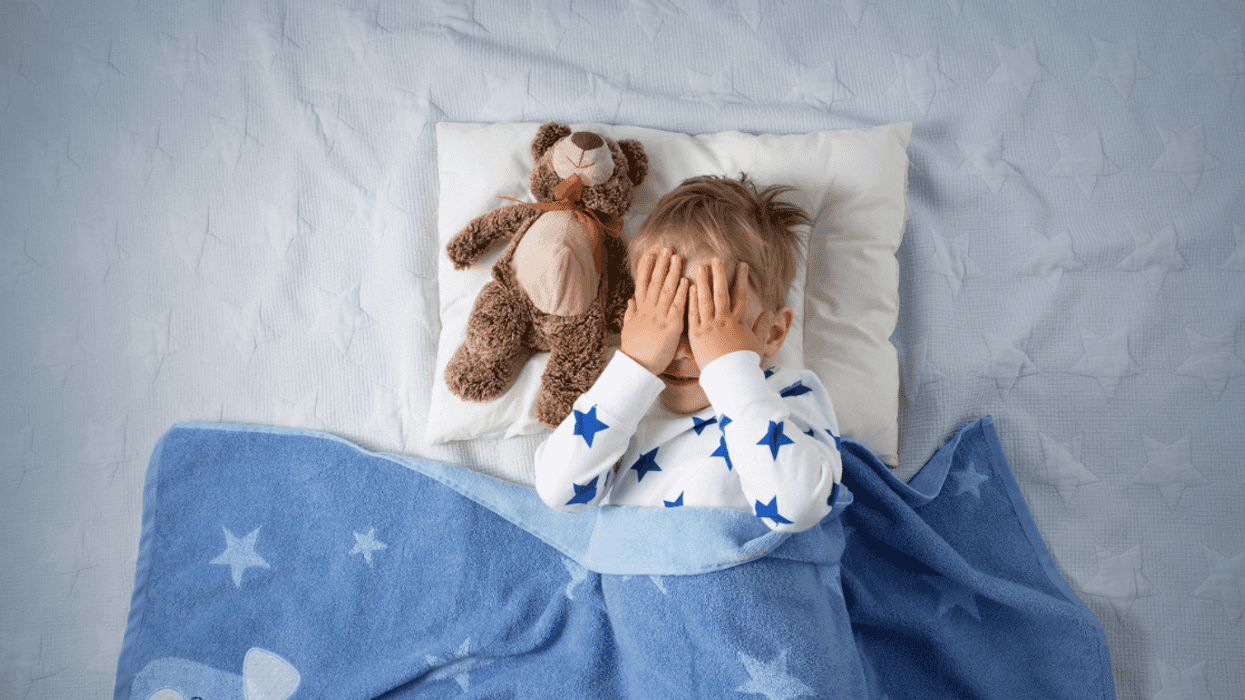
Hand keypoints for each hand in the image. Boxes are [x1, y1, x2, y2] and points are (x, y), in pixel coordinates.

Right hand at [621, 247, 689, 374]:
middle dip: (660, 264)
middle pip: (654, 282)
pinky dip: (681, 293)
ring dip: (672, 272)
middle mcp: (649, 310)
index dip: (645, 268)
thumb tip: (630, 301)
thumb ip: (631, 313)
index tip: (649, 254)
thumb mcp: (629, 329)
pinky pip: (677, 306)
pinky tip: (686, 280)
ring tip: (676, 257)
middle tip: (666, 248)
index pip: (642, 284)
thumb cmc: (635, 351)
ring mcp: (659, 317)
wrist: (638, 367)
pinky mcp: (671, 326)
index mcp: (640, 310)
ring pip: (666, 290)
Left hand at [688, 258, 767, 367]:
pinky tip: (689, 287)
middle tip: (716, 259)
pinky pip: (693, 313)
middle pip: (721, 292)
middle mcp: (723, 320)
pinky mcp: (697, 334)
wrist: (731, 377)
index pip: (740, 296)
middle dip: (719, 274)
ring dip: (703, 282)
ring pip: (705, 299)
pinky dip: (691, 299)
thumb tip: (772, 313)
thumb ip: (763, 327)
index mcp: (738, 322)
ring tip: (701, 266)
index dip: (741, 279)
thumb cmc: (745, 363)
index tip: (742, 265)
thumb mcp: (757, 344)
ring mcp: (709, 326)